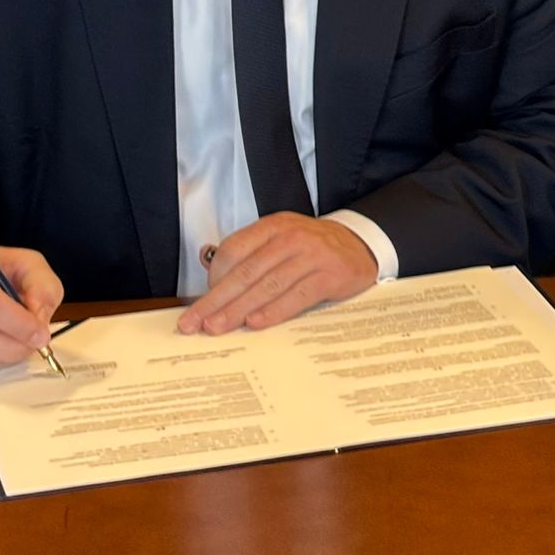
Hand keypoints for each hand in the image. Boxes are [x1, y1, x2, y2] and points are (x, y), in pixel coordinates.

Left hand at [178, 214, 379, 334]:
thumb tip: (210, 274)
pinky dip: (274, 311)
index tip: (200, 302)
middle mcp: (290, 237)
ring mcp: (312, 255)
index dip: (213, 279)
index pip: (233, 250)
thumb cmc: (312, 248)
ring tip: (217, 327)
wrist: (360, 244)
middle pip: (245, 272)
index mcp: (273, 226)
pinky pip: (297, 296)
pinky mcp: (330, 275)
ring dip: (238, 309)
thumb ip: (250, 254)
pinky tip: (256, 323)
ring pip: (268, 285)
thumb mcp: (281, 239)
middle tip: (193, 322)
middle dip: (216, 300)